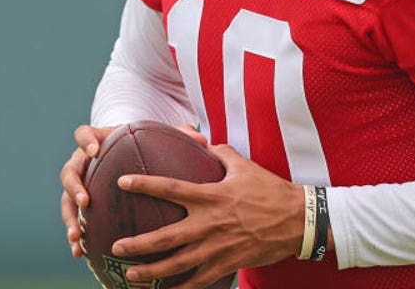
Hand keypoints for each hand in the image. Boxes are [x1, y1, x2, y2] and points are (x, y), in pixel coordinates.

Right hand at [59, 123, 206, 258]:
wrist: (130, 155)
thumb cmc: (147, 144)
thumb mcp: (160, 138)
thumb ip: (177, 134)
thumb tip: (202, 140)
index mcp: (97, 140)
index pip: (83, 134)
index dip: (86, 141)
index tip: (95, 151)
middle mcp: (82, 161)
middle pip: (69, 171)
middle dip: (75, 187)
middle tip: (85, 201)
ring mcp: (79, 183)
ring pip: (66, 200)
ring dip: (70, 217)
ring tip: (78, 235)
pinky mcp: (80, 204)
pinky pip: (74, 219)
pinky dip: (76, 236)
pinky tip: (81, 252)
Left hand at [108, 143, 306, 288]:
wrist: (298, 220)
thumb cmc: (270, 190)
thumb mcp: (245, 166)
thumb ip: (220, 153)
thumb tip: (201, 140)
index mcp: (213, 196)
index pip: (172, 188)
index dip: (145, 184)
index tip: (122, 182)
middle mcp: (210, 223)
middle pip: (166, 237)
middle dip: (138, 244)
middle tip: (116, 246)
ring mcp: (218, 247)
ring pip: (177, 264)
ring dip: (150, 271)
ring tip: (130, 275)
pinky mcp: (227, 264)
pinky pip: (198, 281)